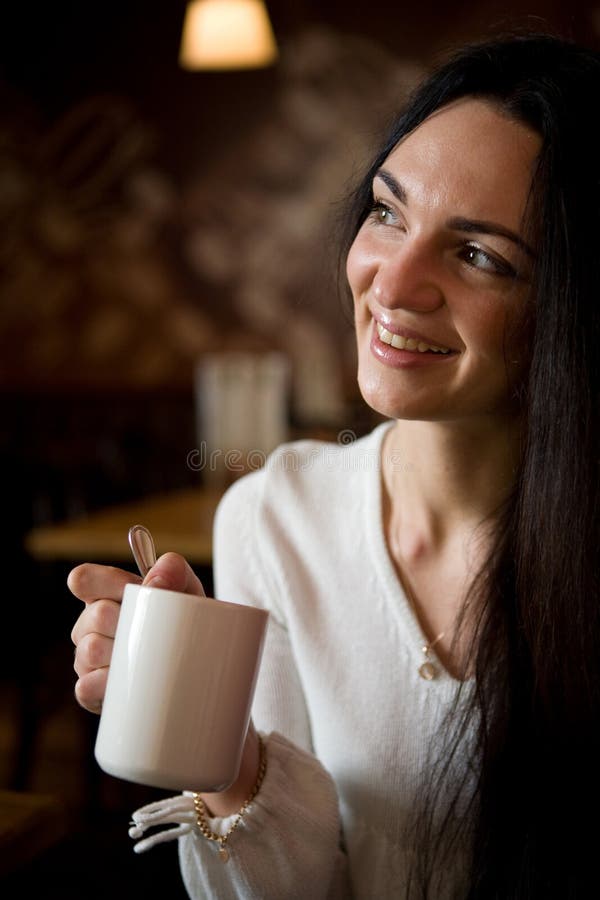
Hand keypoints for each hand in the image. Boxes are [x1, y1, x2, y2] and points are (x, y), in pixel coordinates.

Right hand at [68, 552, 203, 713]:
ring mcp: (85, 657)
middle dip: (132, 621)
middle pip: (97, 614)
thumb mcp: (186, 588)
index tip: (141, 590)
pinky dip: (114, 684)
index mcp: (105, 593)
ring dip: (126, 654)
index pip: (83, 579)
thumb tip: (154, 582)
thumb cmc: (183, 620)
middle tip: (155, 630)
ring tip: (149, 657)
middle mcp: (89, 623)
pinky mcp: (89, 690)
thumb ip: (173, 570)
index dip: (109, 582)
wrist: (197, 662)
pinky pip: (87, 686)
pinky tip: (133, 682)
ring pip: (92, 650)